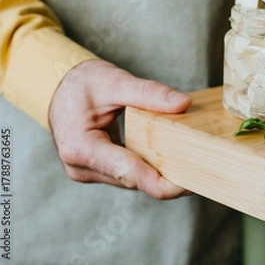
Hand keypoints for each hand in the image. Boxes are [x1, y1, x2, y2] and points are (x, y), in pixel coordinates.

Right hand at [49, 59, 192, 198]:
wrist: (58, 87)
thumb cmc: (81, 83)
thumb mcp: (115, 81)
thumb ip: (148, 93)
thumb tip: (183, 103)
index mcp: (81, 148)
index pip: (130, 174)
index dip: (164, 183)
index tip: (192, 181)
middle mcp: (82, 168)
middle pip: (136, 181)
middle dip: (169, 177)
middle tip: (206, 167)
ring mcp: (90, 172)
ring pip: (136, 180)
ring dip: (162, 172)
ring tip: (195, 160)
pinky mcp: (100, 170)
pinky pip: (132, 174)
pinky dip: (152, 166)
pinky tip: (174, 156)